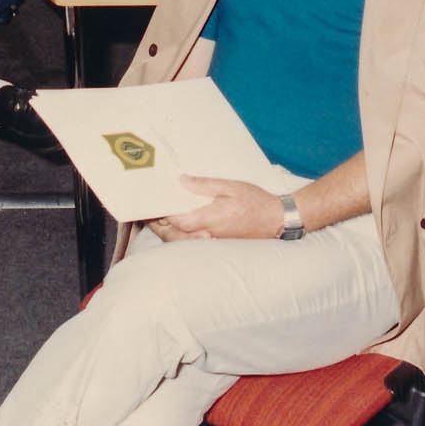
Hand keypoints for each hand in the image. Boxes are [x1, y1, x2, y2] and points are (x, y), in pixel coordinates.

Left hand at [155, 177, 284, 240]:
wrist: (276, 219)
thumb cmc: (255, 201)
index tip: (154, 205)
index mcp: (210, 219)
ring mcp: (213, 242)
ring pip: (183, 243)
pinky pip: (193, 244)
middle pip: (175, 237)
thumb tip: (182, 180)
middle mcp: (208, 234)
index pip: (177, 221)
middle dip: (159, 228)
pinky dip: (181, 238)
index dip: (162, 215)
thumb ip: (204, 185)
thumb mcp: (230, 187)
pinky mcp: (218, 245)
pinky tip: (178, 229)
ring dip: (168, 235)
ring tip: (158, 223)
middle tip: (148, 218)